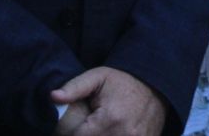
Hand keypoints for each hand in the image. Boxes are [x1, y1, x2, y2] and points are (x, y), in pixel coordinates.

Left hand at [50, 67, 165, 135]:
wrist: (155, 87)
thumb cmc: (123, 82)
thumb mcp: (98, 77)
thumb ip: (74, 87)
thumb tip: (53, 97)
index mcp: (110, 119)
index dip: (67, 134)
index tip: (68, 129)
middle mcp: (124, 135)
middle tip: (84, 127)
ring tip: (97, 128)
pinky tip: (109, 132)